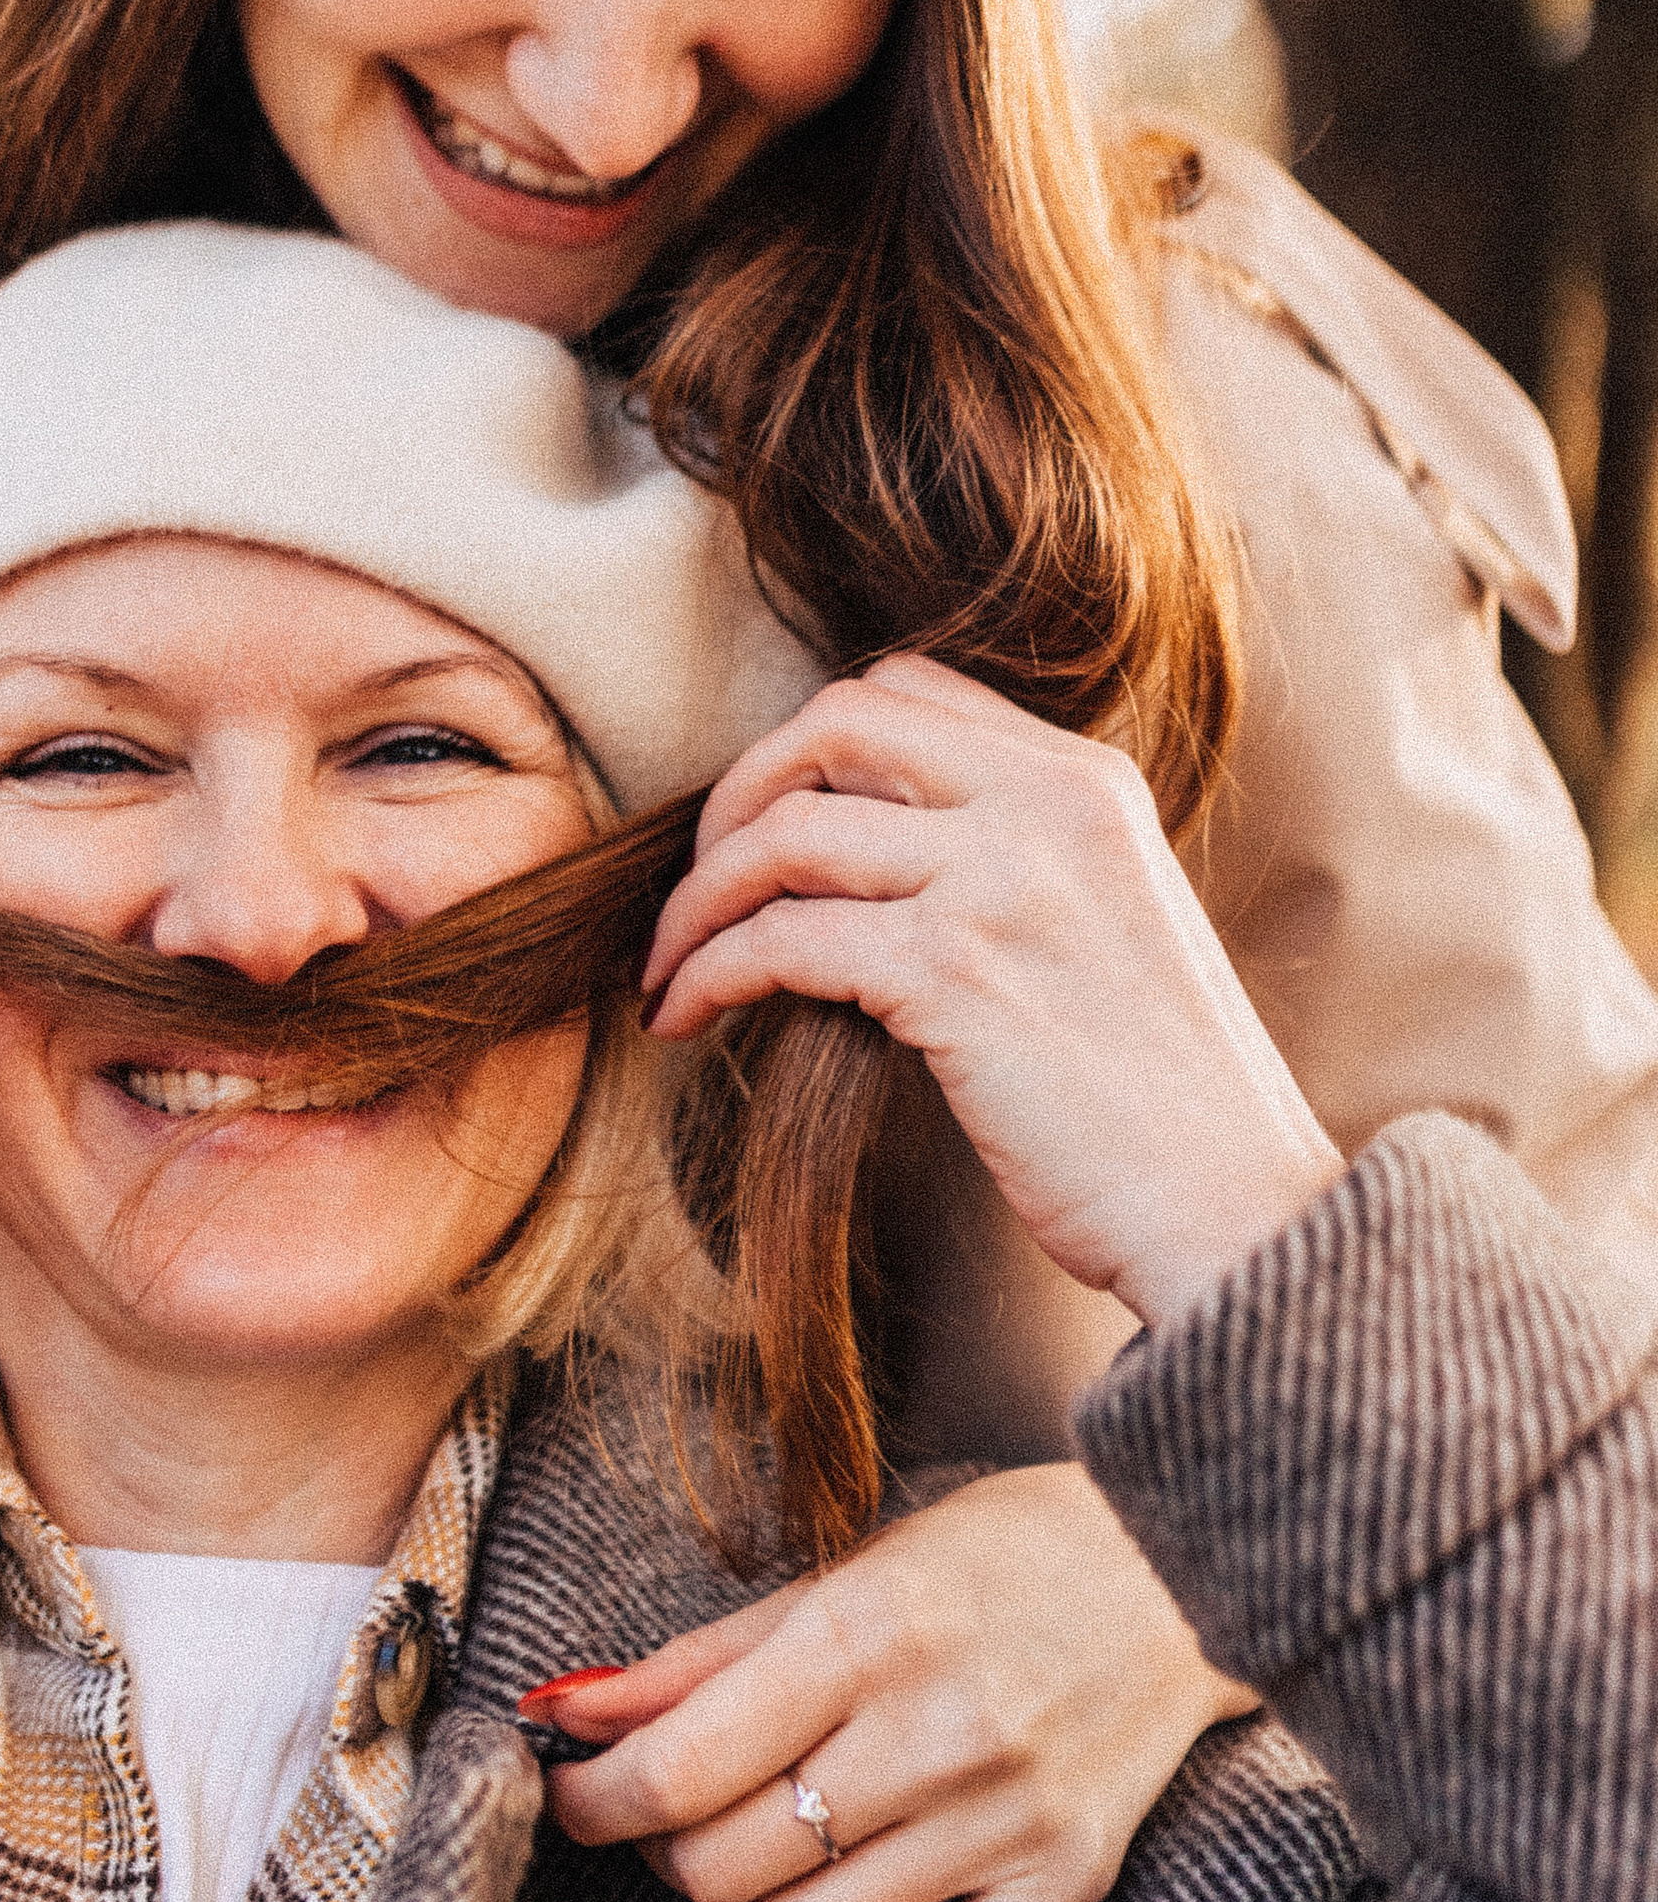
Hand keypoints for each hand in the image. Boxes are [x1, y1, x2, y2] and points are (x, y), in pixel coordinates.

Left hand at [539, 1464, 1255, 1901]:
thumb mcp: (838, 1577)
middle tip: (680, 1810)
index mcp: (864, 1636)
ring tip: (783, 1839)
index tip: (566, 1796)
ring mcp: (1009, 1822)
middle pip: (727, 1866)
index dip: (592, 1801)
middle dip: (668, 1849)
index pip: (678, 1770)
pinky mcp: (1069, 1886)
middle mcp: (936, 1734)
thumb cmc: (991, 1559)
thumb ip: (698, 1661)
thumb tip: (565, 1713)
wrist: (1179, 1567)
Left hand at [642, 655, 1342, 1330]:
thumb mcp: (1108, 925)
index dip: (807, 750)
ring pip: (785, 831)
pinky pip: (778, 938)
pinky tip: (685, 1017)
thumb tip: (862, 853)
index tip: (761, 829)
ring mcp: (1002, 880)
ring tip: (666, 966)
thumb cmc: (1163, 1102)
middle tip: (696, 887)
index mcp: (1088, 782)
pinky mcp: (954, 971)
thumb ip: (1015, 860)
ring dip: (696, 899)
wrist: (1235, 1209)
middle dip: (737, 795)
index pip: (908, 691)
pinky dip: (707, 971)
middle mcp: (1049, 803)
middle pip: (834, 722)